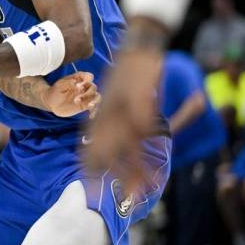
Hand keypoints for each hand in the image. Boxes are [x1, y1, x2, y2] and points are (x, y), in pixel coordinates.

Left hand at [45, 72, 100, 117]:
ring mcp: (86, 96)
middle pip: (93, 87)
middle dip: (87, 93)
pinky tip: (90, 116)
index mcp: (78, 79)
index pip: (88, 76)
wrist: (52, 103)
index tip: (78, 86)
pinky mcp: (85, 105)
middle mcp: (84, 86)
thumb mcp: (59, 86)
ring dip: (94, 101)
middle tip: (76, 100)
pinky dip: (95, 111)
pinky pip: (94, 107)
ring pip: (96, 96)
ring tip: (88, 106)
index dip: (87, 80)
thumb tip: (75, 82)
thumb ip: (67, 83)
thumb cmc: (55, 92)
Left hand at [84, 46, 164, 193]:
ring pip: (125, 145)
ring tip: (138, 192)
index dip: (91, 164)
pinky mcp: (139, 101)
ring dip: (133, 171)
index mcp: (99, 112)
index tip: (91, 184)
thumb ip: (108, 114)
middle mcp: (107, 113)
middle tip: (117, 199)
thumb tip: (109, 131)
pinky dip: (148, 149)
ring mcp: (122, 108)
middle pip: (105, 150)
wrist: (137, 45)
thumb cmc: (126, 72)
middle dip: (111, 176)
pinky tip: (154, 162)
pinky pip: (142, 129)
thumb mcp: (111, 95)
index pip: (90, 143)